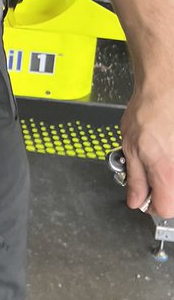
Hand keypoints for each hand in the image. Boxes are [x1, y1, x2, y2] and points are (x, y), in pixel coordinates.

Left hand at [120, 85, 173, 218]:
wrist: (163, 91)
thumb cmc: (147, 113)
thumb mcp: (130, 148)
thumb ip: (135, 179)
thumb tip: (135, 200)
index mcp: (166, 173)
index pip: (165, 209)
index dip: (151, 206)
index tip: (145, 198)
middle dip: (161, 190)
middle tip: (150, 174)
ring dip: (168, 176)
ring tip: (158, 156)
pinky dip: (170, 163)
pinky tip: (165, 149)